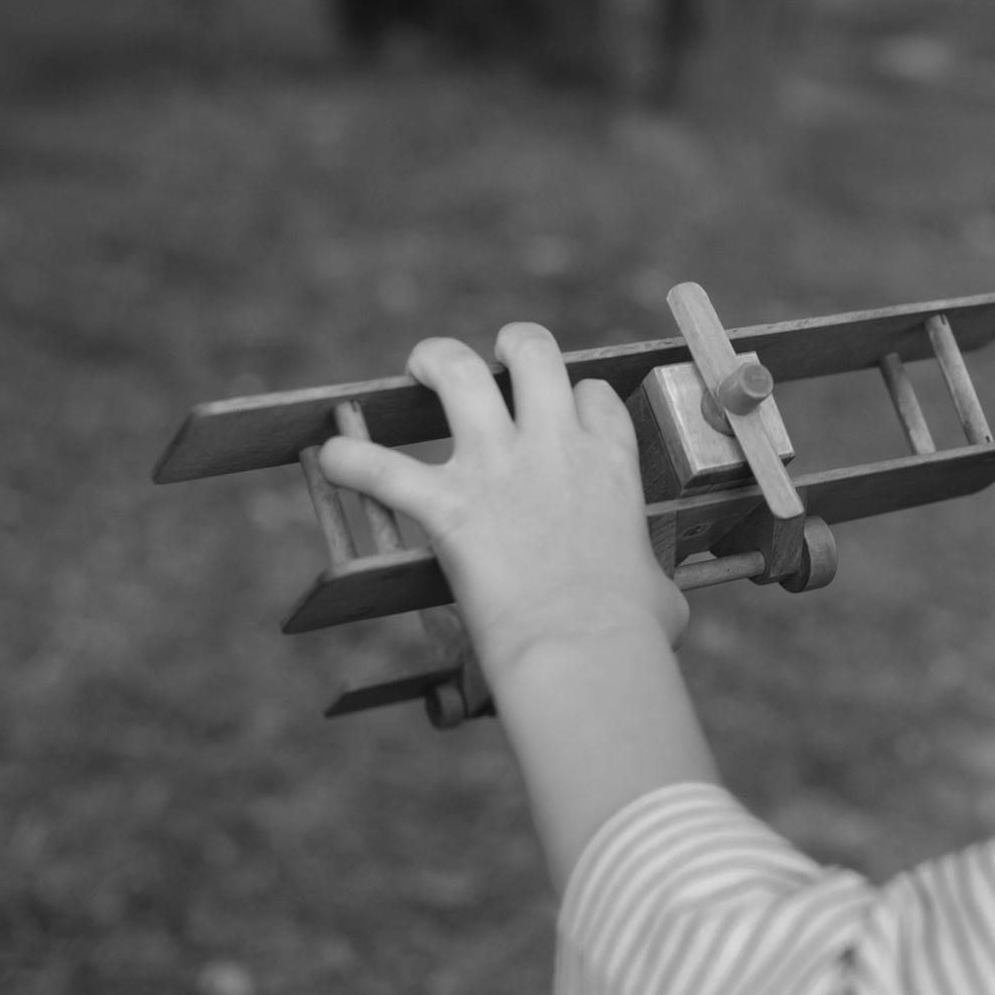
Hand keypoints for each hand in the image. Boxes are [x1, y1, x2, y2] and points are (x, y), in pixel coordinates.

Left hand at [317, 323, 688, 675]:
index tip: (567, 417)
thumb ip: (651, 580)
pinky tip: (333, 460)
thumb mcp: (661, 591)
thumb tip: (659, 606)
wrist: (585, 648)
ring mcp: (496, 467)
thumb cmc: (632, 631)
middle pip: (533, 352)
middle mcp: (553, 446)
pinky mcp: (447, 504)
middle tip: (490, 366)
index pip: (594, 397)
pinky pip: (381, 467)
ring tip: (420, 367)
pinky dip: (352, 461)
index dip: (578, 400)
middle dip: (510, 346)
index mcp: (609, 462)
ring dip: (435, 359)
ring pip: (458, 372)